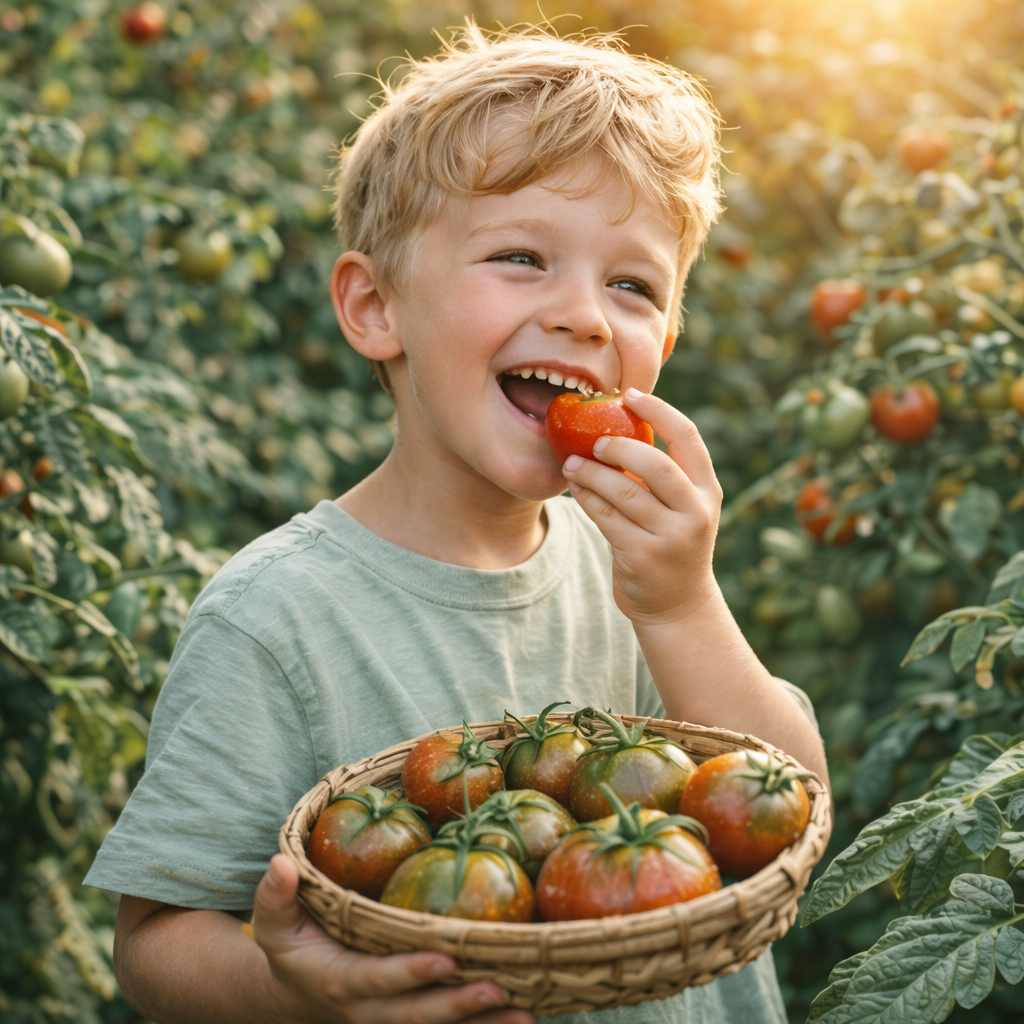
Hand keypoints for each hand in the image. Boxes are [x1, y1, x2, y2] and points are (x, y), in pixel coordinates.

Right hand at [253, 855, 534, 1023]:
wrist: (299, 998)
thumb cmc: (294, 948)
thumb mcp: (275, 925)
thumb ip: (275, 898)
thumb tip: (279, 864)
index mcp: (343, 983)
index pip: (380, 980)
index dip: (411, 972)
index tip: (445, 957)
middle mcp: (373, 1013)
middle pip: (418, 1015)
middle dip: (459, 1006)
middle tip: (499, 988)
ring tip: (527, 1015)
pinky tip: (527, 1019)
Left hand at [561, 388, 723, 625]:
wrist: (677, 606)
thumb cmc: (670, 544)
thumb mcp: (681, 509)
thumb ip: (661, 476)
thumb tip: (614, 425)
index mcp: (708, 490)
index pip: (688, 437)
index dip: (659, 411)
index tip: (629, 394)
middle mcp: (696, 512)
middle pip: (657, 464)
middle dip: (620, 447)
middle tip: (594, 441)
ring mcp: (671, 537)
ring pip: (625, 492)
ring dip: (592, 474)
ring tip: (571, 464)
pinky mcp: (643, 556)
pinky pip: (607, 518)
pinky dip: (587, 499)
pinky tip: (576, 489)